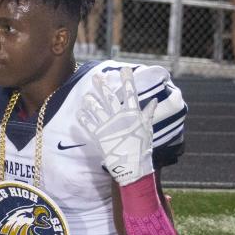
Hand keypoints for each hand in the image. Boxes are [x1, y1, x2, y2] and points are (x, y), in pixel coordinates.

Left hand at [77, 68, 156, 185]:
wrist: (133, 166)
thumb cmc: (142, 148)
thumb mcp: (148, 129)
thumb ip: (148, 113)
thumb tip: (154, 100)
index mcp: (133, 114)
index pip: (131, 93)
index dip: (128, 80)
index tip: (125, 68)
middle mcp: (120, 117)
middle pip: (110, 98)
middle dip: (103, 86)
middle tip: (97, 76)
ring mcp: (108, 126)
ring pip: (97, 109)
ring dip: (91, 101)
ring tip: (86, 95)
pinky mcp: (99, 136)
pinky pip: (89, 124)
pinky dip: (84, 118)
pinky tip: (79, 112)